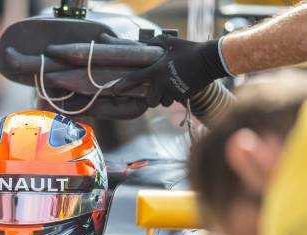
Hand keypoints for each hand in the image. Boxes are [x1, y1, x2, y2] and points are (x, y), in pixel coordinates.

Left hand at [111, 35, 229, 106]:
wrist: (210, 60)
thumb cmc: (190, 50)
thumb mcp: (173, 43)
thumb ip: (158, 41)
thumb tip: (148, 42)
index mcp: (157, 71)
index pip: (135, 79)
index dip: (122, 85)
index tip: (114, 90)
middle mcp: (162, 84)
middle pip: (150, 101)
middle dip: (151, 99)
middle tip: (155, 92)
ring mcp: (173, 91)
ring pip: (163, 103)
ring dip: (163, 99)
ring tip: (168, 89)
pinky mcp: (183, 96)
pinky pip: (175, 101)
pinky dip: (175, 97)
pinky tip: (179, 88)